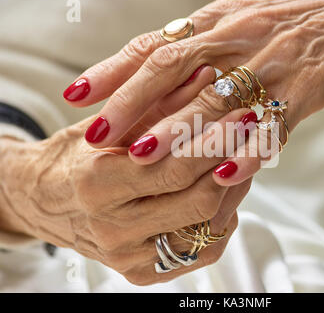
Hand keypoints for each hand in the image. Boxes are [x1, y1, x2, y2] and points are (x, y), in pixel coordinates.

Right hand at [0, 115, 251, 284]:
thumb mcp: (110, 123)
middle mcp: (113, 229)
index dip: (215, 142)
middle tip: (248, 133)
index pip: (174, 168)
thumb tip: (208, 77)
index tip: (240, 114)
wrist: (48, 201)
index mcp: (97, 185)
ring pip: (207, 228)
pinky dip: (222, 217)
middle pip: (198, 201)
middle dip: (232, 163)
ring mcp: (130, 257)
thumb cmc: (77, 157)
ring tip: (240, 156)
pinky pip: (202, 250)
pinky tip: (223, 189)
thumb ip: (159, 102)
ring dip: (234, 189)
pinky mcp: (144, 272)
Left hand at [63, 0, 323, 185]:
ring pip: (218, 96)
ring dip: (180, 128)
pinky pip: (274, 121)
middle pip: (174, 67)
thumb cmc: (301, 25)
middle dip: (132, 102)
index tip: (76, 95)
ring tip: (143, 155)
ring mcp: (274, 61)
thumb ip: (206, 48)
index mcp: (220, 20)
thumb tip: (161, 79)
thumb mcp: (245, 23)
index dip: (113, 68)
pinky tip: (224, 172)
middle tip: (97, 135)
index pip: (156, 44)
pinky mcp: (309, 85)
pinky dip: (248, 147)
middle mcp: (240, 36)